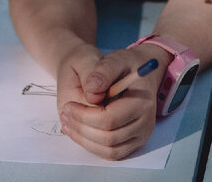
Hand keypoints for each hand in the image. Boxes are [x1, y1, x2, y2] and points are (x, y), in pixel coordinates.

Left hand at [55, 44, 165, 159]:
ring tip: (68, 123)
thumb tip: (92, 91)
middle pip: (108, 138)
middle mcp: (146, 123)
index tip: (68, 106)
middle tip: (65, 114)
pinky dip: (92, 145)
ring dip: (84, 140)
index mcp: (142, 103)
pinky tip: (78, 131)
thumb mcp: (115, 59)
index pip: (109, 119)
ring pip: (108, 150)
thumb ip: (103, 71)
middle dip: (81, 128)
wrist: (141, 74)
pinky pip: (111, 153)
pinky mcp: (134, 142)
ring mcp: (141, 136)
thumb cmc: (127, 66)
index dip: (84, 116)